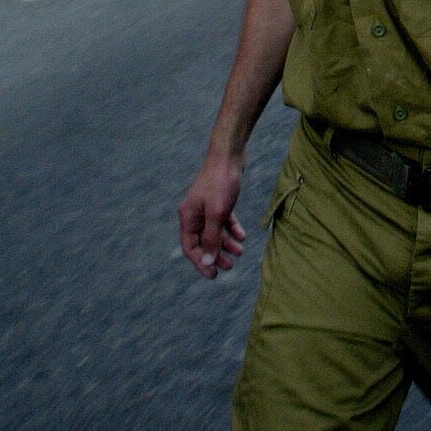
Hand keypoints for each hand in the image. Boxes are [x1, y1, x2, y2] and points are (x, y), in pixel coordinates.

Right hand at [179, 156, 246, 278]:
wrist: (230, 155)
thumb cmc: (221, 182)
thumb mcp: (217, 213)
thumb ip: (211, 237)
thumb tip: (208, 260)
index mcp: (188, 217)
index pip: (190, 247)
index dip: (201, 263)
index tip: (214, 275)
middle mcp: (195, 213)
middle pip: (203, 242)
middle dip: (215, 255)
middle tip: (229, 267)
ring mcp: (207, 207)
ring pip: (215, 232)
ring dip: (226, 244)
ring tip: (240, 252)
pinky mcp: (219, 200)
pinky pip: (223, 221)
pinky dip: (232, 229)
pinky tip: (242, 236)